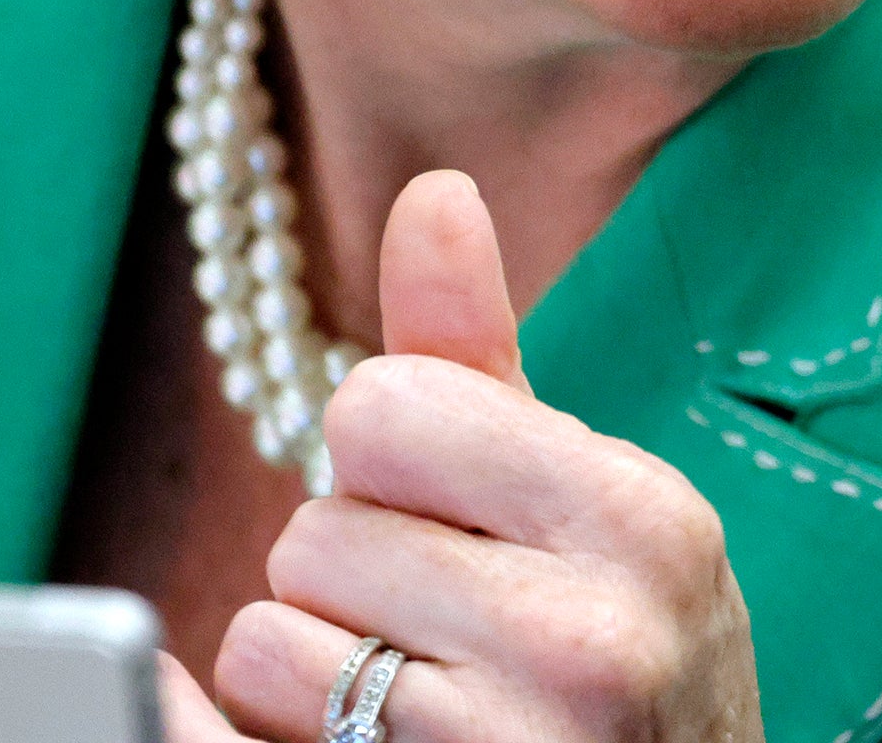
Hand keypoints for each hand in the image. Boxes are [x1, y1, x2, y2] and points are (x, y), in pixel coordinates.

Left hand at [160, 171, 763, 742]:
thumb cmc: (616, 654)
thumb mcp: (584, 501)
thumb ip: (482, 353)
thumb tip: (434, 192)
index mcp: (640, 515)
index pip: (384, 406)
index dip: (394, 461)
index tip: (467, 522)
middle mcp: (594, 637)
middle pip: (318, 525)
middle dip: (354, 571)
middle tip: (447, 628)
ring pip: (269, 638)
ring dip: (318, 667)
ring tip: (423, 698)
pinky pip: (240, 726)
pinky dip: (270, 734)